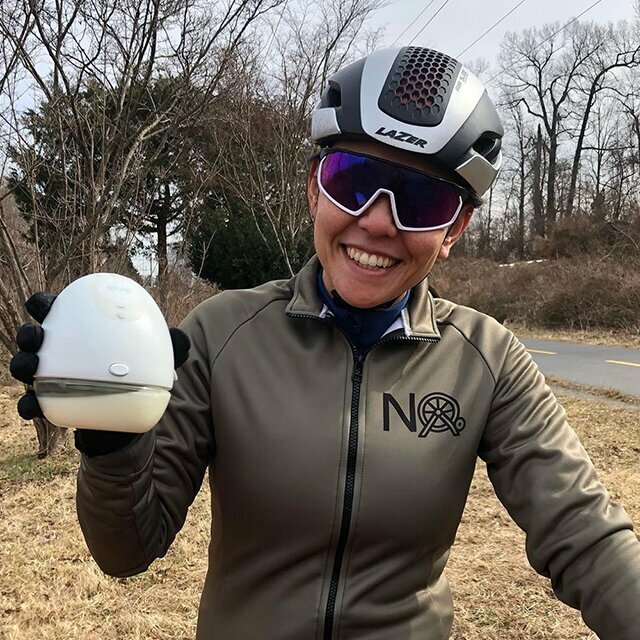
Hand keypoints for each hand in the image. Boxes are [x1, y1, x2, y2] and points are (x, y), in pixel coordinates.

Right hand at [9, 292, 190, 420]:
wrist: (130, 413)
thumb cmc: (138, 371)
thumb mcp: (156, 357)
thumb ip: (169, 345)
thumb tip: (182, 340)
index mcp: (81, 331)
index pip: (56, 310)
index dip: (43, 303)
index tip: (44, 304)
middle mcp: (61, 351)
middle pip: (34, 336)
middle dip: (27, 334)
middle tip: (36, 337)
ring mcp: (52, 376)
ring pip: (26, 366)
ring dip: (21, 363)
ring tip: (31, 366)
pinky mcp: (52, 403)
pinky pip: (33, 403)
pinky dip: (29, 404)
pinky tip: (33, 407)